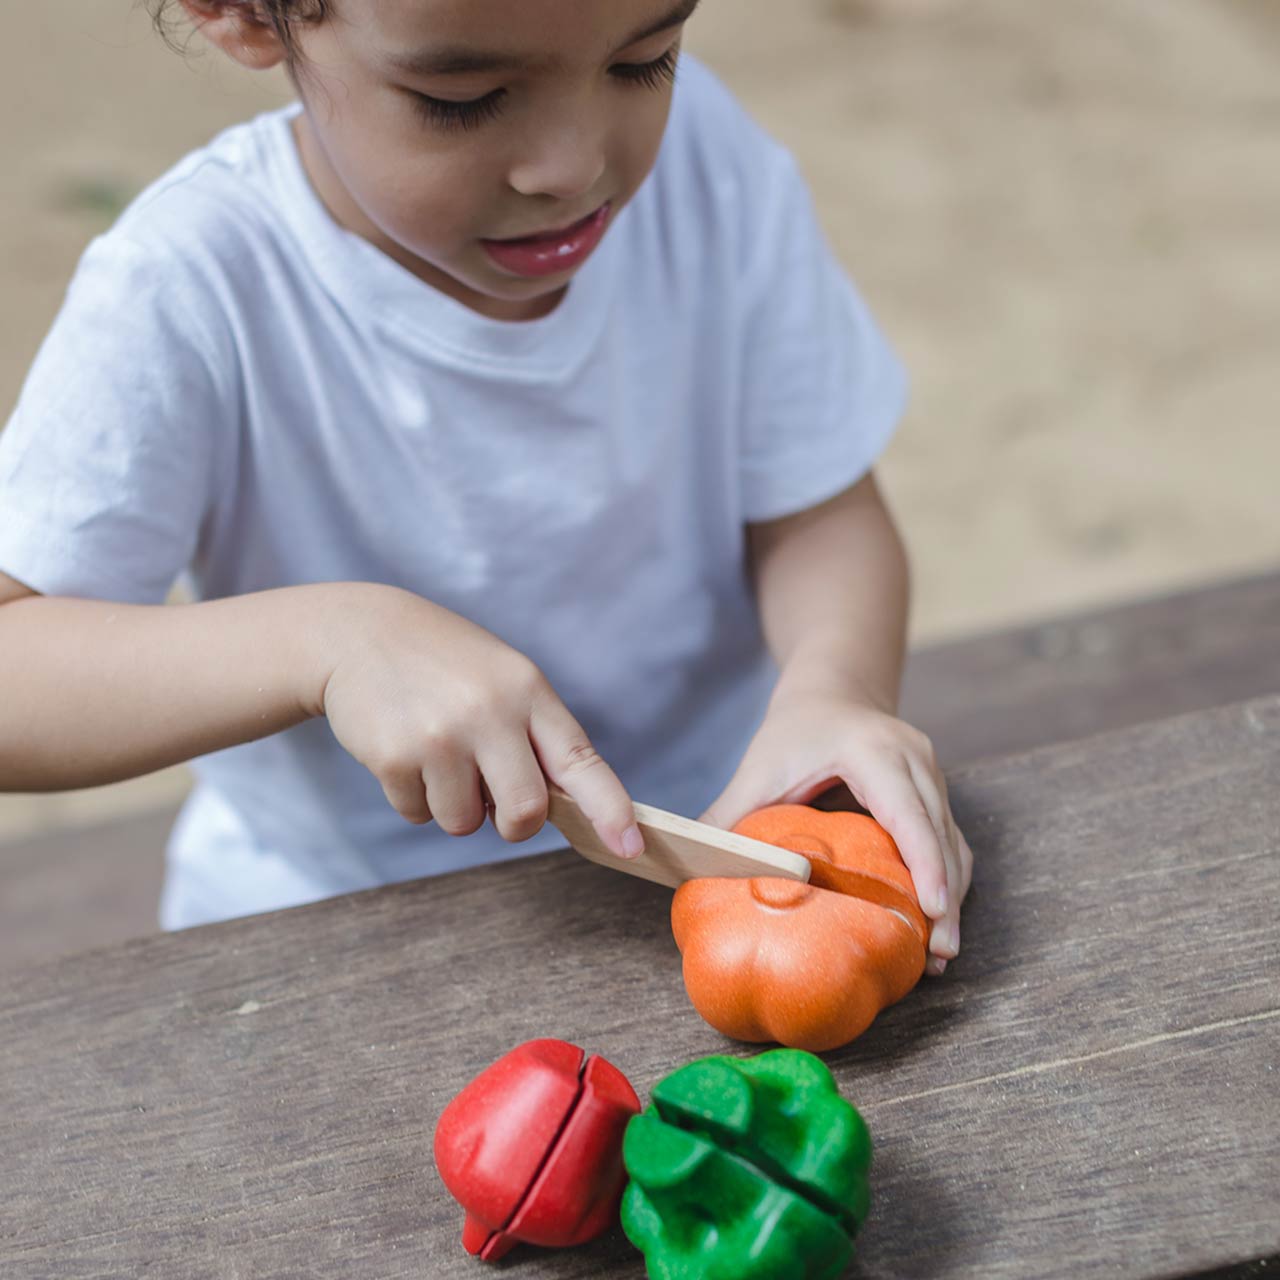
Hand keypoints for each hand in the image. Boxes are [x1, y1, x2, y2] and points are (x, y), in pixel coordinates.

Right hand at [317, 585, 642, 859]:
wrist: (360, 633)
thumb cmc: (447, 666)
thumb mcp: (503, 680)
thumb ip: (534, 738)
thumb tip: (553, 815)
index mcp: (528, 691)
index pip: (580, 760)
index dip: (609, 808)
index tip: (631, 845)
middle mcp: (489, 712)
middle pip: (526, 813)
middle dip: (514, 824)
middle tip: (494, 800)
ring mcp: (440, 736)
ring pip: (465, 822)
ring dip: (454, 805)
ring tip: (438, 753)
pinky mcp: (394, 757)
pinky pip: (419, 814)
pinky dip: (414, 797)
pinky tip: (405, 750)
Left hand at [700, 689, 971, 974]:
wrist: (833, 691)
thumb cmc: (795, 729)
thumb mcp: (759, 767)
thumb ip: (728, 815)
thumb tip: (689, 868)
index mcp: (873, 751)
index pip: (907, 811)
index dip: (923, 861)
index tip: (931, 910)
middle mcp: (914, 760)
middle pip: (939, 835)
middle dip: (944, 898)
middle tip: (939, 954)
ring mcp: (933, 776)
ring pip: (954, 843)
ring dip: (951, 898)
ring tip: (940, 953)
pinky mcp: (936, 794)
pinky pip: (950, 843)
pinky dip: (945, 882)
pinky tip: (933, 923)